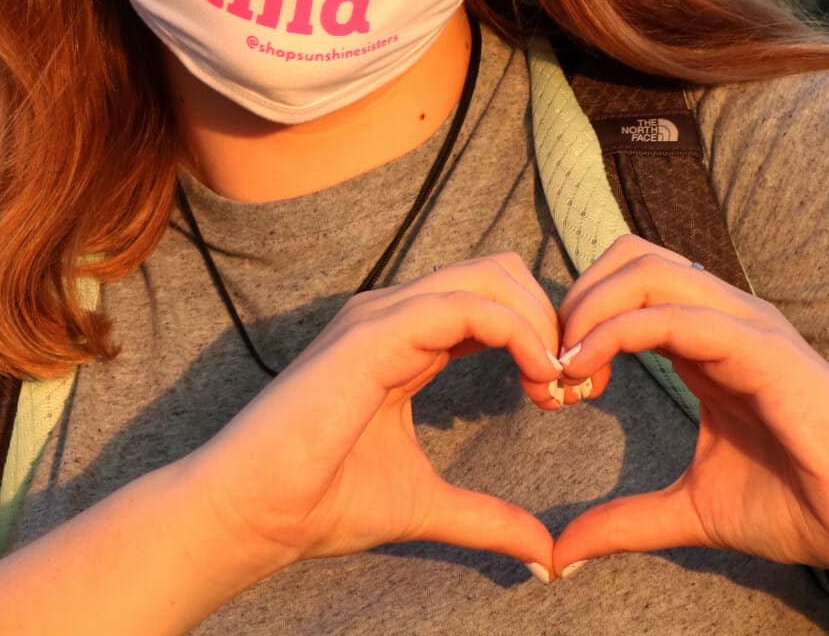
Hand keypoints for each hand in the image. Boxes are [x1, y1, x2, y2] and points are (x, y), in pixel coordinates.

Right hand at [175, 252, 569, 581]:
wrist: (257, 512)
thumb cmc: (319, 501)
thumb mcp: (426, 506)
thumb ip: (486, 518)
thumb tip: (544, 555)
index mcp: (403, 340)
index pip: (491, 301)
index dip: (541, 337)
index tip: (565, 396)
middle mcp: (394, 315)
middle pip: (499, 273)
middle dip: (550, 321)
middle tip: (570, 387)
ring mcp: (382, 317)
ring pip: (490, 277)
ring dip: (540, 325)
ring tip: (554, 385)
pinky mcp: (375, 332)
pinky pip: (467, 306)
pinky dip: (517, 333)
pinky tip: (536, 379)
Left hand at [548, 234, 828, 582]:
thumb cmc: (802, 506)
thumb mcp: (689, 509)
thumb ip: (624, 520)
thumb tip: (559, 554)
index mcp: (707, 340)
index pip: (626, 282)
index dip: (577, 319)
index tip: (553, 384)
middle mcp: (725, 317)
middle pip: (627, 257)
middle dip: (574, 301)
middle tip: (552, 368)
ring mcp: (746, 325)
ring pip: (645, 271)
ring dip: (588, 311)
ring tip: (567, 370)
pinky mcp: (764, 348)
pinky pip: (674, 314)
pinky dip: (617, 332)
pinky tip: (589, 371)